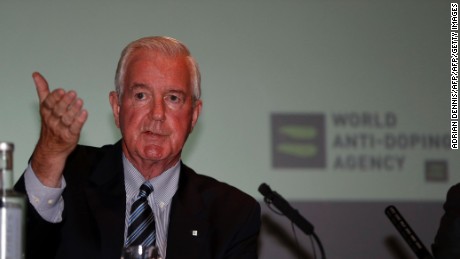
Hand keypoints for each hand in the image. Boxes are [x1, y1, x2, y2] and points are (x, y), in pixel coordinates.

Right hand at [30, 72, 87, 186]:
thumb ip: (43, 90)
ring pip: (67, 119)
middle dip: (65, 101)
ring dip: (73, 110)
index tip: (61, 90)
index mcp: (46, 112)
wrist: (51, 148)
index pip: (49, 103)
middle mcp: (52, 120)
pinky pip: (74, 128)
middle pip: (58, 110)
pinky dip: (79, 121)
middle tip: (73, 93)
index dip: (55, 97)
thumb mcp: (44, 107)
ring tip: (79, 102)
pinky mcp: (70, 136)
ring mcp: (61, 129)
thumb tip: (36, 75)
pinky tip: (85, 114)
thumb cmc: (50, 124)